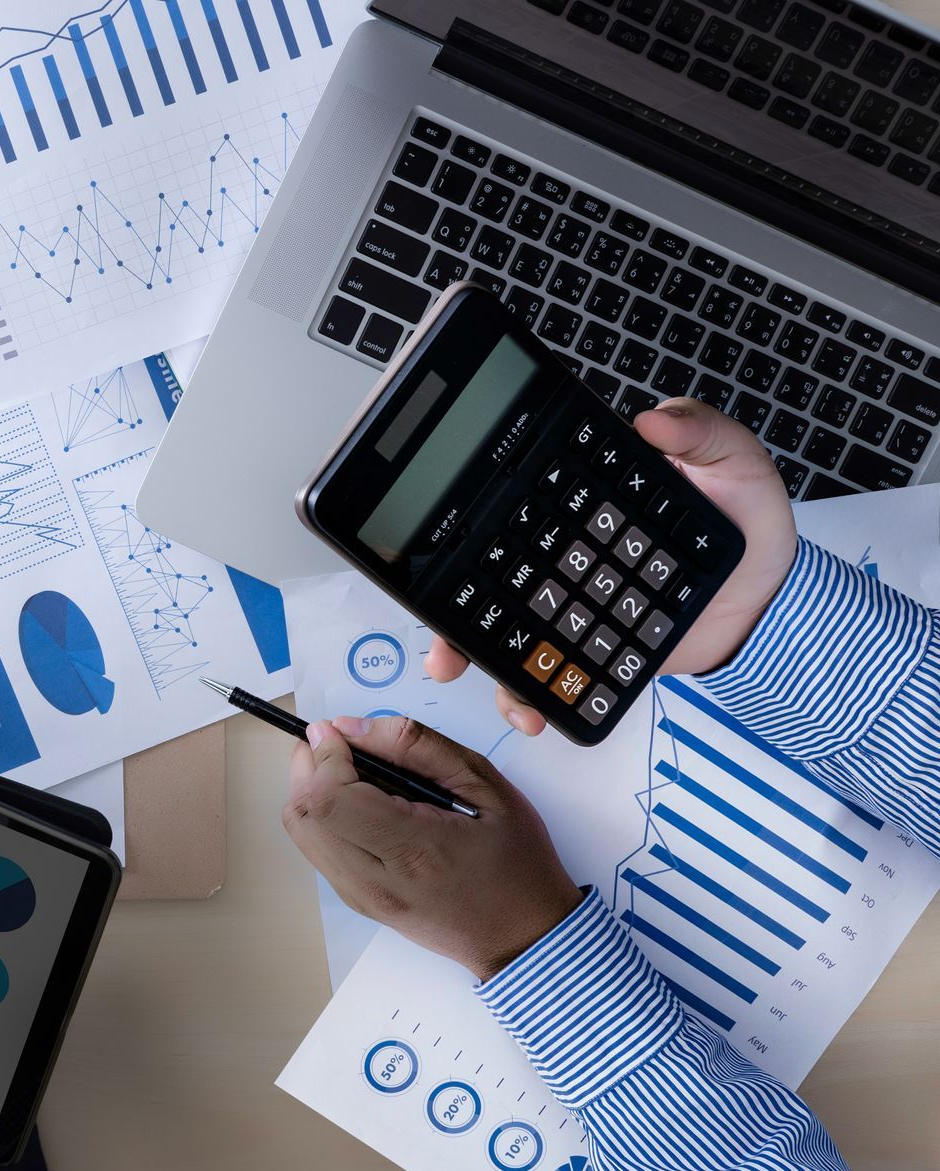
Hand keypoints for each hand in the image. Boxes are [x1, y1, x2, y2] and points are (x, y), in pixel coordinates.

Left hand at [283, 716, 582, 979]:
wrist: (523, 937)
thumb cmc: (516, 862)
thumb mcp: (485, 785)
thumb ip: (417, 747)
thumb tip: (352, 728)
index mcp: (412, 849)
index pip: (329, 799)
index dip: (323, 756)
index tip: (339, 733)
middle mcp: (375, 880)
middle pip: (302, 815)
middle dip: (309, 767)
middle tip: (339, 746)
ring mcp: (362, 897)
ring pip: (302, 833)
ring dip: (311, 791)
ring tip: (351, 771)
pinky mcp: (359, 903)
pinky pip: (318, 851)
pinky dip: (322, 817)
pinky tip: (359, 803)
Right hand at [428, 397, 798, 734]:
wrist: (771, 599)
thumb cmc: (744, 521)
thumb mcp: (732, 463)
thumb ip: (700, 434)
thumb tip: (654, 421)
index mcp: (577, 501)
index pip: (509, 507)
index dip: (465, 524)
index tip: (435, 544)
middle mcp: (559, 556)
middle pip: (483, 580)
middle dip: (447, 614)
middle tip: (439, 641)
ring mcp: (569, 608)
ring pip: (501, 634)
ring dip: (474, 660)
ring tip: (466, 676)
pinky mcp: (588, 652)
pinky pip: (547, 677)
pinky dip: (530, 698)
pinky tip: (531, 712)